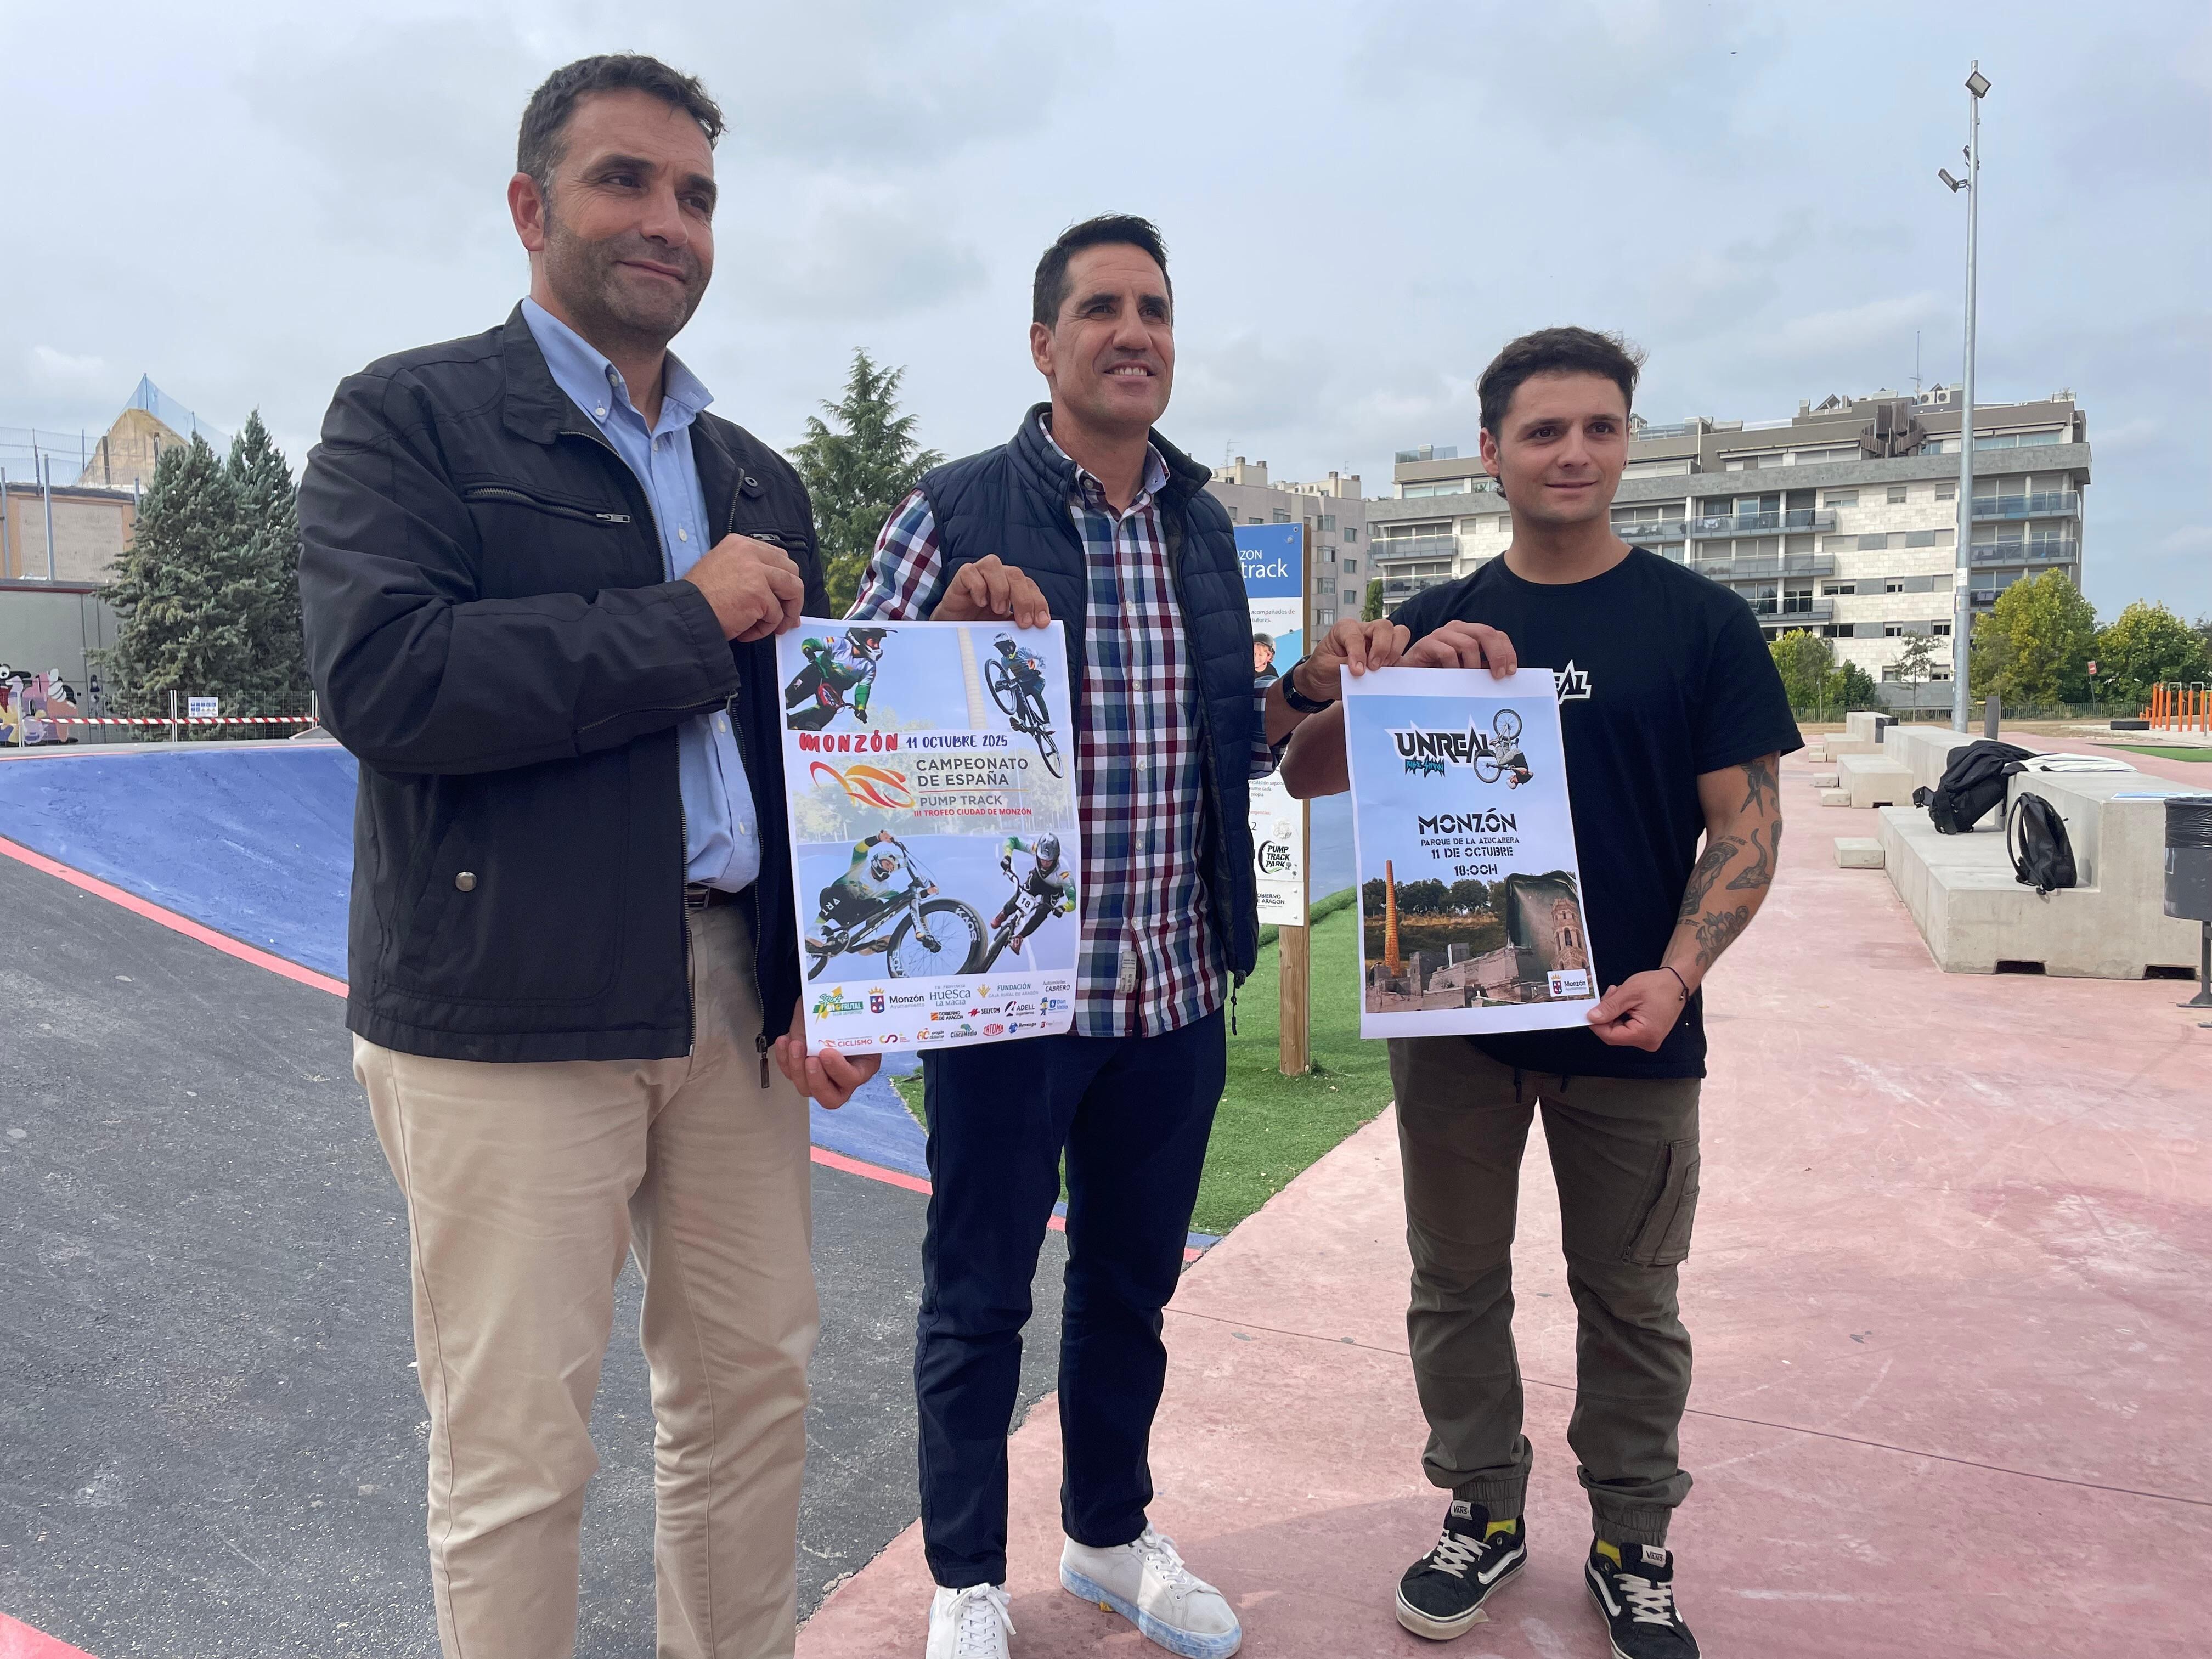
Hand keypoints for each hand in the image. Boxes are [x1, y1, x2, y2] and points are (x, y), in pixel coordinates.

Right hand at [685, 534, 806, 642]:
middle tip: (785, 617)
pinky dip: (764, 629)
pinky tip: (746, 633)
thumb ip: (750, 571)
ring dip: (786, 614)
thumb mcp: (723, 569)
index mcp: (740, 544)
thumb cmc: (700, 598)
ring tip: (772, 628)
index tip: (782, 598)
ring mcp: (756, 572)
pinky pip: (776, 615)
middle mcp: (750, 552)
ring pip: (793, 590)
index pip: (778, 557)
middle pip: (791, 571)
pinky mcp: (759, 593)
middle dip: (793, 596)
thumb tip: (779, 593)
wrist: (685, 613)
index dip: (785, 580)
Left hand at [772, 999, 883, 1107]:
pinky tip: (784, 1042)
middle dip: (817, 1081)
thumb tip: (821, 1030)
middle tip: (810, 1060)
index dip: (839, 1070)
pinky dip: (784, 1059)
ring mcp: (820, 1076)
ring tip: (795, 1044)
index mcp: (862, 1064)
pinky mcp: (800, 1071)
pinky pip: (789, 1074)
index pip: (853, 1078)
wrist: (822, 1001)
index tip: (827, 1052)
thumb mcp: (843, 1014)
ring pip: (806, 1088)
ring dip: (796, 1067)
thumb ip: (836, 1022)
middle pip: (830, 1098)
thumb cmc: (838, 1008)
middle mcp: (842, 1076)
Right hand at [931, 556, 1050, 627]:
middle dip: (1024, 599)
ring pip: (994, 564)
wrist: (955, 628)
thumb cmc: (981, 624)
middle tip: (1023, 622)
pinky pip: (970, 571)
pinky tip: (979, 603)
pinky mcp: (961, 577)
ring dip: (1000, 589)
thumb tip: (1037, 628)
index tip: (1041, 623)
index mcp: (1012, 586)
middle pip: (1016, 574)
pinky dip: (977, 587)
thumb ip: (1019, 623)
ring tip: (998, 610)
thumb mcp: (1004, 626)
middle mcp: (998, 576)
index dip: (1038, 602)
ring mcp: (979, 574)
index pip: (1030, 586)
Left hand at [1292, 618, 1409, 698]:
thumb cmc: (1322, 669)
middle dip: (1382, 648)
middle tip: (1373, 668)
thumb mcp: (1324, 667)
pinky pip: (1402, 654)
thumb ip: (1341, 666)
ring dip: (1394, 652)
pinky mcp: (1386, 657)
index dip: (1357, 653)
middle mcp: (1364, 632)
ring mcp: (1378, 643)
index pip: (1356, 635)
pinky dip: (1402, 663)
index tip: (1356, 671)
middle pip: (1384, 627)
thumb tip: (1362, 670)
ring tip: (1382, 670)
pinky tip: (1393, 675)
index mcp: (1345, 629)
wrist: (1323, 683)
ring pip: (1399, 634)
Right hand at [1401, 620, 1517, 676]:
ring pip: (1469, 644)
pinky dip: (1453, 667)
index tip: (1510, 671)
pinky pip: (1447, 653)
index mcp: (1469, 632)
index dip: (1507, 651)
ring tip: (1469, 680)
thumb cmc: (1438, 671)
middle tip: (1498, 675)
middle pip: (1486, 633)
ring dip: (1473, 666)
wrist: (1408, 674)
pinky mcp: (1427, 643)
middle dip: (1497, 655)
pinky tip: (1450, 676)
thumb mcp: (1466, 668)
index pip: (1496, 634)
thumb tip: (1505, 674)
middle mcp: (1457, 629)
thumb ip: (1482, 666)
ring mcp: (1442, 634)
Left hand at [1586, 969, 1690, 1050]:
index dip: (1597, 1024)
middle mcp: (1648, 1041)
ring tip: (1621, 994)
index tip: (1589, 1010)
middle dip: (1607, 1015)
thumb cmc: (1659, 985)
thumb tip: (1592, 1018)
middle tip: (1610, 994)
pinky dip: (1622, 1015)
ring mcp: (1648, 1039)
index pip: (1610, 1036)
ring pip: (1619, 1030)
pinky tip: (1626, 1001)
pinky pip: (1627, 1028)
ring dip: (1614, 1013)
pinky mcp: (1648, 1034)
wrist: (1678, 982)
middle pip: (1614, 1034)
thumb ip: (1610, 1007)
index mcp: (1645, 1034)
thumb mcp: (1630, 993)